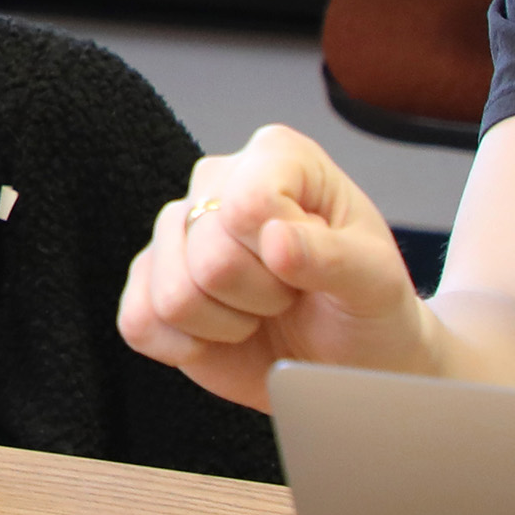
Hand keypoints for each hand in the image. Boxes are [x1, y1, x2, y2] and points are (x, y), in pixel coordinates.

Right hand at [116, 122, 437, 408]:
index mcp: (277, 156)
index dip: (281, 256)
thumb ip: (332, 257)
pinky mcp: (149, 282)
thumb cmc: (366, 307)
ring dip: (227, 324)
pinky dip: (188, 346)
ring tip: (260, 312)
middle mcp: (217, 181)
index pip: (248, 204)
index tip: (311, 265)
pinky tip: (223, 335)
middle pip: (209, 257)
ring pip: (172, 295)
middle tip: (290, 296)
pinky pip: (139, 323)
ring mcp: (176, 232)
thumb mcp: (375, 281)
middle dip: (260, 296)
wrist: (347, 357)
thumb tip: (275, 240)